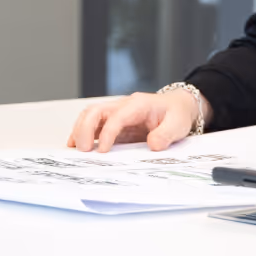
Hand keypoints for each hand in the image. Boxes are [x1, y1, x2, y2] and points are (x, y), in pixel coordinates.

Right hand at [66, 89, 206, 153]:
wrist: (178, 107)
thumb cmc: (177, 114)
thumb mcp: (178, 124)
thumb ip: (167, 134)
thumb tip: (152, 145)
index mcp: (139, 104)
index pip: (117, 116)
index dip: (107, 133)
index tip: (103, 151)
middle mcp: (123, 106)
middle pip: (95, 111)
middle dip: (84, 129)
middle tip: (83, 151)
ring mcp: (116, 113)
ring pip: (89, 115)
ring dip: (79, 131)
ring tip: (76, 151)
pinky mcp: (113, 123)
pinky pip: (92, 124)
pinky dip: (82, 134)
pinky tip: (77, 147)